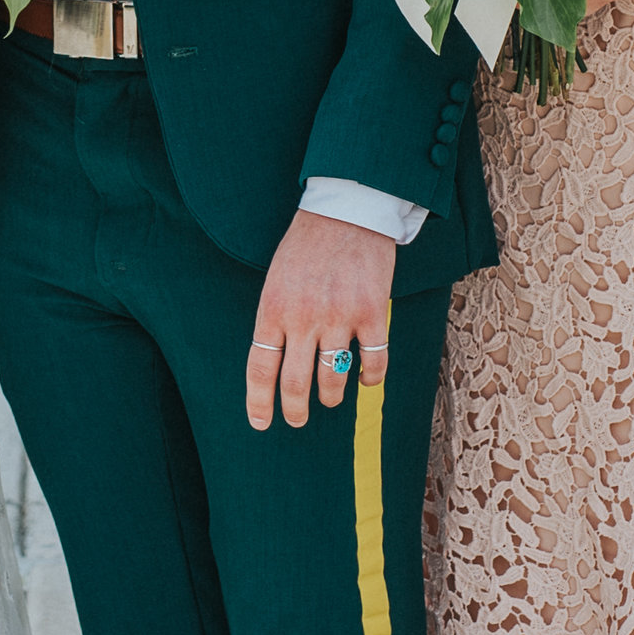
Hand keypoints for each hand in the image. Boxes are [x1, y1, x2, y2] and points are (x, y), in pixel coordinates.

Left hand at [247, 214, 393, 431]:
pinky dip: (371, 378)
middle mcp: (302, 318)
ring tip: (330, 399)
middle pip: (295, 383)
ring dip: (331, 397)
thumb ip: (276, 318)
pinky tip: (367, 380)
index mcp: (272, 309)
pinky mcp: (371, 313)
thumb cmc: (306, 245)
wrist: (346, 211)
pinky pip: (373, 361)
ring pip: (334, 379)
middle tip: (297, 420)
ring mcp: (338, 317)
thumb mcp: (276, 279)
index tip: (261, 423)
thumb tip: (278, 360)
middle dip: (296, 410)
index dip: (259, 402)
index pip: (260, 368)